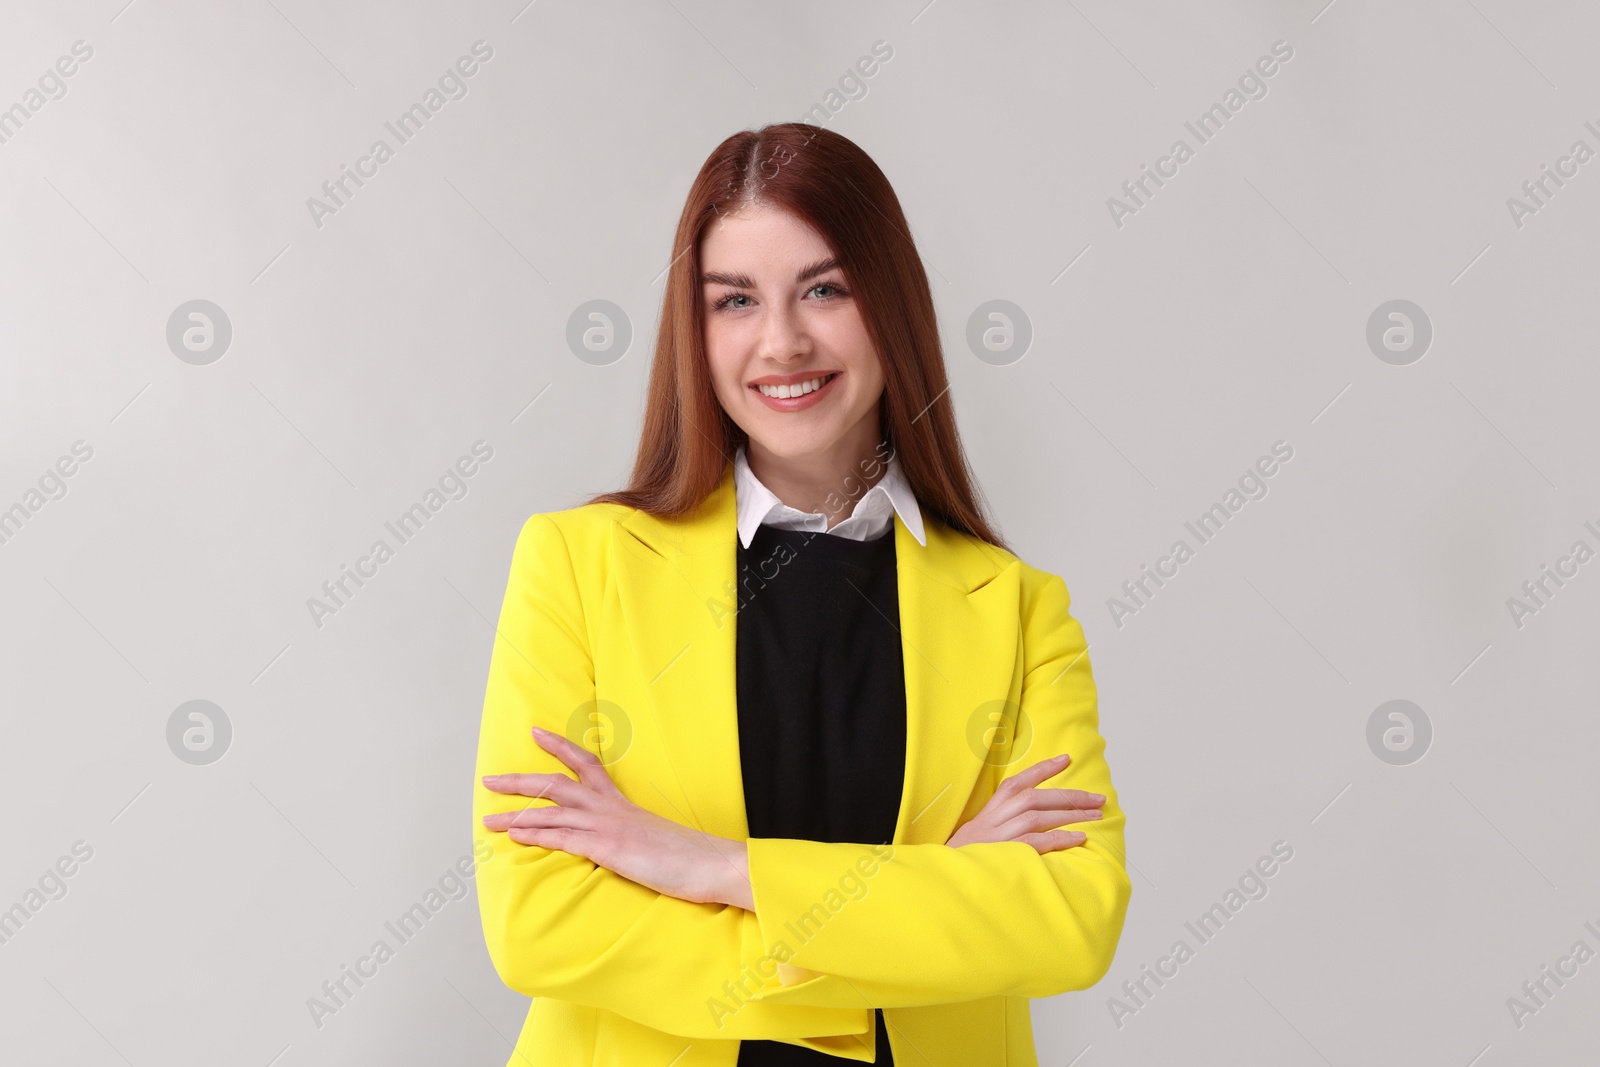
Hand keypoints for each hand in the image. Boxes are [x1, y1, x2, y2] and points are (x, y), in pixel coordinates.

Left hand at [482, 726, 752, 907]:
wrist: (713, 864)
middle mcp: (612, 808)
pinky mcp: (608, 847)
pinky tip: (515, 835)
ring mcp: (609, 826)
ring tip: (488, 818)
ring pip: (553, 810)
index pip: (587, 764)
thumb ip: (632, 835)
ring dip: (516, 813)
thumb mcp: (654, 839)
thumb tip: (621, 842)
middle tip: (489, 779)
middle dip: (520, 781)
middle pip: (557, 784)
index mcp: (624, 803)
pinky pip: (563, 836)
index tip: (536, 733)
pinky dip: (536, 834)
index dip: (560, 747)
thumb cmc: (690, 857)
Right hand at [945, 752, 1103, 852]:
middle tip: (1099, 799)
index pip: (1016, 783)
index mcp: (988, 812)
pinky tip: (1079, 838)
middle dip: (1069, 796)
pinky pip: (1034, 843)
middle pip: (1034, 797)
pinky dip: (1058, 839)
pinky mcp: (1002, 855)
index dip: (1042, 769)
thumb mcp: (981, 837)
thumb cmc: (967, 861)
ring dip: (1069, 815)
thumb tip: (1038, 819)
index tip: (1066, 759)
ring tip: (1096, 816)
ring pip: (1036, 816)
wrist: (943, 879)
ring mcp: (996, 837)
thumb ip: (1004, 825)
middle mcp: (992, 819)